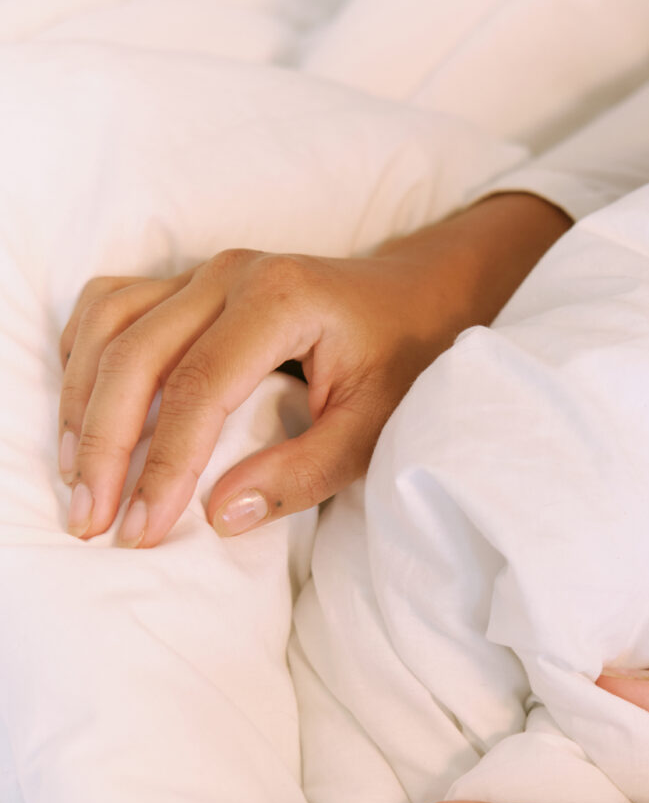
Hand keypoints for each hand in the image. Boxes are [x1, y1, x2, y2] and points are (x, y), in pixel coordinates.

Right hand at [58, 194, 569, 547]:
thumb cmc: (405, 360)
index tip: (140, 530)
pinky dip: (85, 356)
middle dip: (103, 445)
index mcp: (278, 300)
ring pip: (110, 325)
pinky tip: (80, 412)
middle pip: (136, 356)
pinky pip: (112, 306)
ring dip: (80, 402)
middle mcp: (229, 274)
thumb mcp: (374, 426)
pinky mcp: (190, 282)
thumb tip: (217, 516)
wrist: (420, 295)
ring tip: (75, 477)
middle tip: (90, 519)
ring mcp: (204, 272)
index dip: (162, 466)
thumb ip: (303, 472)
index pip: (197, 389)